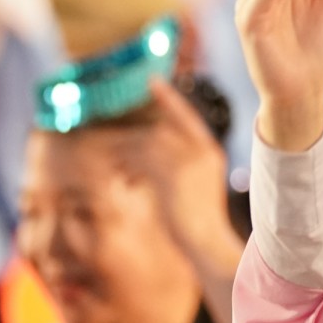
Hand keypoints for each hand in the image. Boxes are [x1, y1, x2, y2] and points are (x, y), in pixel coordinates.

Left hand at [128, 77, 235, 259]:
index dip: (169, 98)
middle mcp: (201, 153)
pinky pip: (143, 165)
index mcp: (210, 151)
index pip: (187, 116)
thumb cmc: (198, 217)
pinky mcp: (173, 181)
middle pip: (161, 130)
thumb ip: (183, 161)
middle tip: (113, 136)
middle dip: (135, 133)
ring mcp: (188, 166)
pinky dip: (129, 170)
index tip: (152, 80)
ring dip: (127, 155)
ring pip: (147, 147)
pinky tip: (122, 180)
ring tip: (115, 165)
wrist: (206, 242)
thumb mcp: (198, 182)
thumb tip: (154, 146)